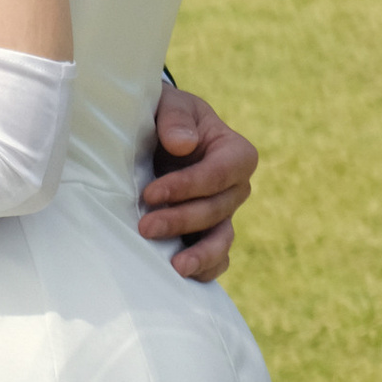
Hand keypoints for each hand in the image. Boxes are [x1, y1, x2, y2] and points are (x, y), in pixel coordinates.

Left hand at [139, 82, 256, 281]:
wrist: (158, 135)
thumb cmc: (168, 117)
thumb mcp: (170, 105)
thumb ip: (176, 119)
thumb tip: (185, 144)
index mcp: (236, 153)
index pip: (219, 174)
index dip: (187, 186)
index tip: (151, 193)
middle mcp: (236, 187)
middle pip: (216, 210)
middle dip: (181, 220)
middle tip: (145, 226)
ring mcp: (224, 214)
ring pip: (221, 240)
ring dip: (199, 254)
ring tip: (175, 267)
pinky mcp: (210, 234)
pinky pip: (217, 259)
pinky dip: (204, 269)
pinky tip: (182, 277)